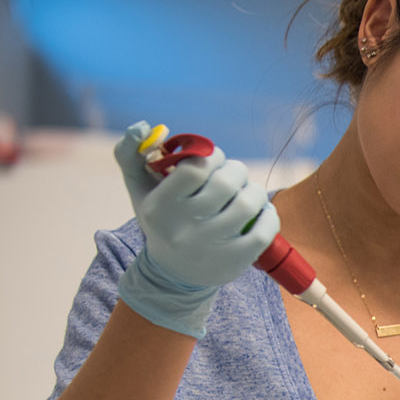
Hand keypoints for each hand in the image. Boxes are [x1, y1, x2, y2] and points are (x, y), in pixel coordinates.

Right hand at [113, 121, 279, 337]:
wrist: (173, 274)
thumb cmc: (162, 219)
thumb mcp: (140, 190)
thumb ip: (130, 154)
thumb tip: (141, 126)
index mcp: (160, 207)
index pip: (196, 168)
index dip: (212, 155)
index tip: (213, 160)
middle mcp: (184, 228)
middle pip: (226, 183)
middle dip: (237, 170)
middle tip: (234, 175)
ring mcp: (211, 247)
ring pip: (249, 203)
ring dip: (254, 190)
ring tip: (247, 191)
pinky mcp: (235, 262)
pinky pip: (265, 230)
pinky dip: (269, 215)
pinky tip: (261, 212)